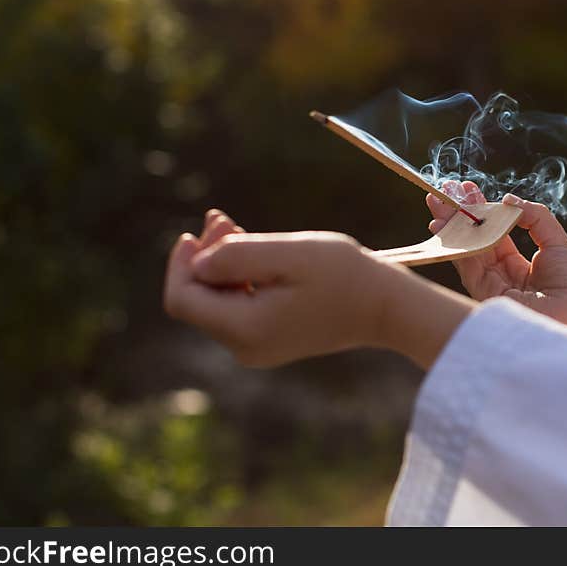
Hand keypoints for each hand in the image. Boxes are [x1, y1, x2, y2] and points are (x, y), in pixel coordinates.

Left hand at [164, 209, 474, 367]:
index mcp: (245, 330)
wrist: (384, 307)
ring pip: (215, 302)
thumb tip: (196, 263)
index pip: (183, 298)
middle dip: (203, 256)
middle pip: (198, 300)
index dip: (182, 261)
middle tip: (223, 216)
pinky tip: (251, 251)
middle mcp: (244, 348)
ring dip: (219, 263)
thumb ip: (237, 256)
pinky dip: (236, 278)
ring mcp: (256, 349)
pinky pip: (236, 308)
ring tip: (234, 225)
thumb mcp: (289, 254)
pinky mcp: (269, 341)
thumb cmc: (342, 274)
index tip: (200, 228)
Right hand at [427, 181, 566, 339]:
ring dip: (449, 226)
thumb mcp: (556, 241)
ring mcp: (490, 287)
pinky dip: (454, 245)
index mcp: (518, 266)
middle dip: (457, 216)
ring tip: (436, 201)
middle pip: (474, 242)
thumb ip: (534, 216)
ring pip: (465, 251)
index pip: (492, 234)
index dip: (480, 211)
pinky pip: (467, 266)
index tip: (466, 189)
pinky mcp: (484, 296)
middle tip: (442, 192)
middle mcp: (500, 277)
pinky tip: (443, 226)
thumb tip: (507, 199)